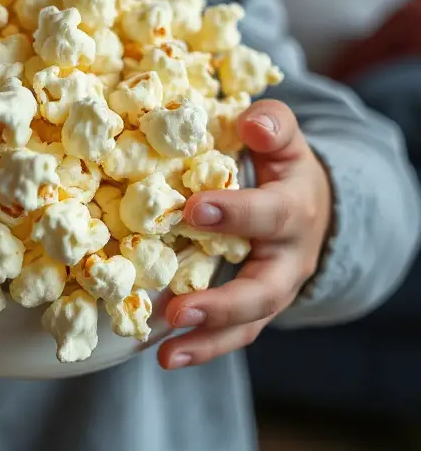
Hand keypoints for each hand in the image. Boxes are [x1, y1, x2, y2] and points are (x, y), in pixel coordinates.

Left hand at [158, 99, 332, 369]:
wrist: (312, 206)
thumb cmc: (282, 167)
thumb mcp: (284, 139)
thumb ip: (272, 124)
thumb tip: (252, 122)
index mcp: (294, 208)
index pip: (270, 213)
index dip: (236, 212)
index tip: (195, 208)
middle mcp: (287, 258)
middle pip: (263, 289)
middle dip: (221, 302)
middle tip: (179, 308)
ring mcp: (272, 290)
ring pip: (248, 324)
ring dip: (208, 339)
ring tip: (167, 353)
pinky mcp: (254, 310)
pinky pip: (232, 335)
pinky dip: (202, 348)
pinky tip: (167, 357)